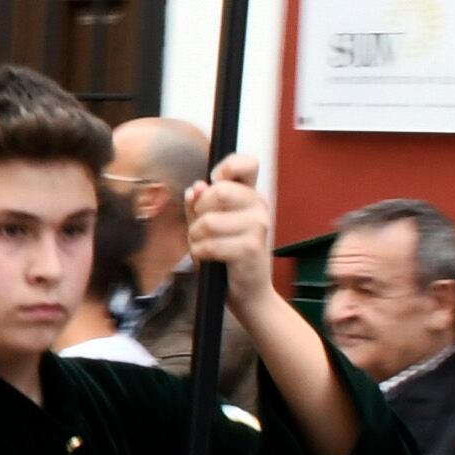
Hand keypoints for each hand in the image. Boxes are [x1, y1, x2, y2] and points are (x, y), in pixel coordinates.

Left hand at [181, 153, 275, 276]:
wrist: (248, 291)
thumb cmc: (227, 252)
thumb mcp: (209, 223)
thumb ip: (199, 203)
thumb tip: (196, 188)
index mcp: (250, 194)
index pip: (247, 163)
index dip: (226, 167)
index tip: (215, 182)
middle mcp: (259, 206)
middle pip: (219, 191)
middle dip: (199, 211)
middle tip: (201, 227)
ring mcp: (258, 226)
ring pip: (209, 221)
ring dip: (195, 237)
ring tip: (202, 245)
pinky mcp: (250, 248)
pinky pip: (210, 245)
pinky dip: (199, 253)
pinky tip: (206, 258)